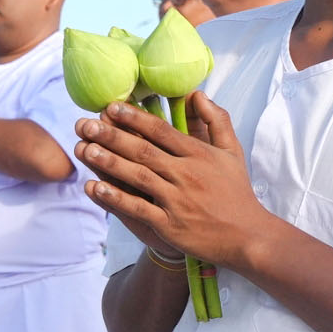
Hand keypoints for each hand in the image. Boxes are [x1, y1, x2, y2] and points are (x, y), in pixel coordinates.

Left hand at [74, 93, 274, 269]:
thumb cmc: (237, 193)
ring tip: (84, 149)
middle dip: (112, 135)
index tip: (110, 107)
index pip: (161, 131)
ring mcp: (177, 200)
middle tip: (85, 124)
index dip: (134, 118)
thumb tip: (196, 93)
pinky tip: (95, 187)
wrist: (248, 237)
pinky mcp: (170, 225)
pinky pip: (138, 208)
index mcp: (199, 154)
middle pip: (143, 150)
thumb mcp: (233, 152)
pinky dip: (116, 198)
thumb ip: (217, 120)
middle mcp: (186, 174)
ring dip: (109, 162)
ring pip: (138, 176)